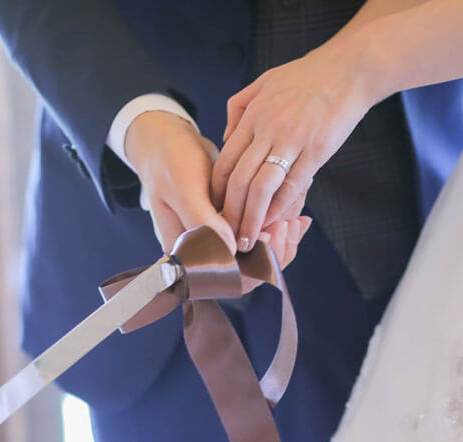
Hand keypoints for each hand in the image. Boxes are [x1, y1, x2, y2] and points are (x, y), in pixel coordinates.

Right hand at [126, 110, 311, 266]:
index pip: (225, 278)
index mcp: (186, 254)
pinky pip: (257, 239)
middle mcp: (202, 254)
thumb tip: (232, 248)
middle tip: (289, 226)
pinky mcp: (228, 229)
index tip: (269, 236)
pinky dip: (277, 230)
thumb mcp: (184, 188)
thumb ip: (203, 221)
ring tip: (296, 221)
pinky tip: (296, 218)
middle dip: (273, 255)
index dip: (253, 266)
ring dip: (279, 243)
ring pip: (256, 259)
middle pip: (246, 274)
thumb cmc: (170, 162)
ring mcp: (216, 242)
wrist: (166, 143)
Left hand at [211, 34, 380, 250]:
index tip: (216, 213)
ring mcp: (291, 142)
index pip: (225, 163)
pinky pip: (292, 187)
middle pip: (238, 181)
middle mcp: (267, 131)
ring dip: (251, 219)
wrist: (350, 69)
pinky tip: (273, 222)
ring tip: (248, 240)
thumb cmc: (308, 75)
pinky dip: (279, 208)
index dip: (217, 194)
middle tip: (227, 237)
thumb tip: (226, 138)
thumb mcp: (264, 81)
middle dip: (230, 214)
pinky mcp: (316, 152)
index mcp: (253, 117)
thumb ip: (240, 108)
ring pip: (260, 188)